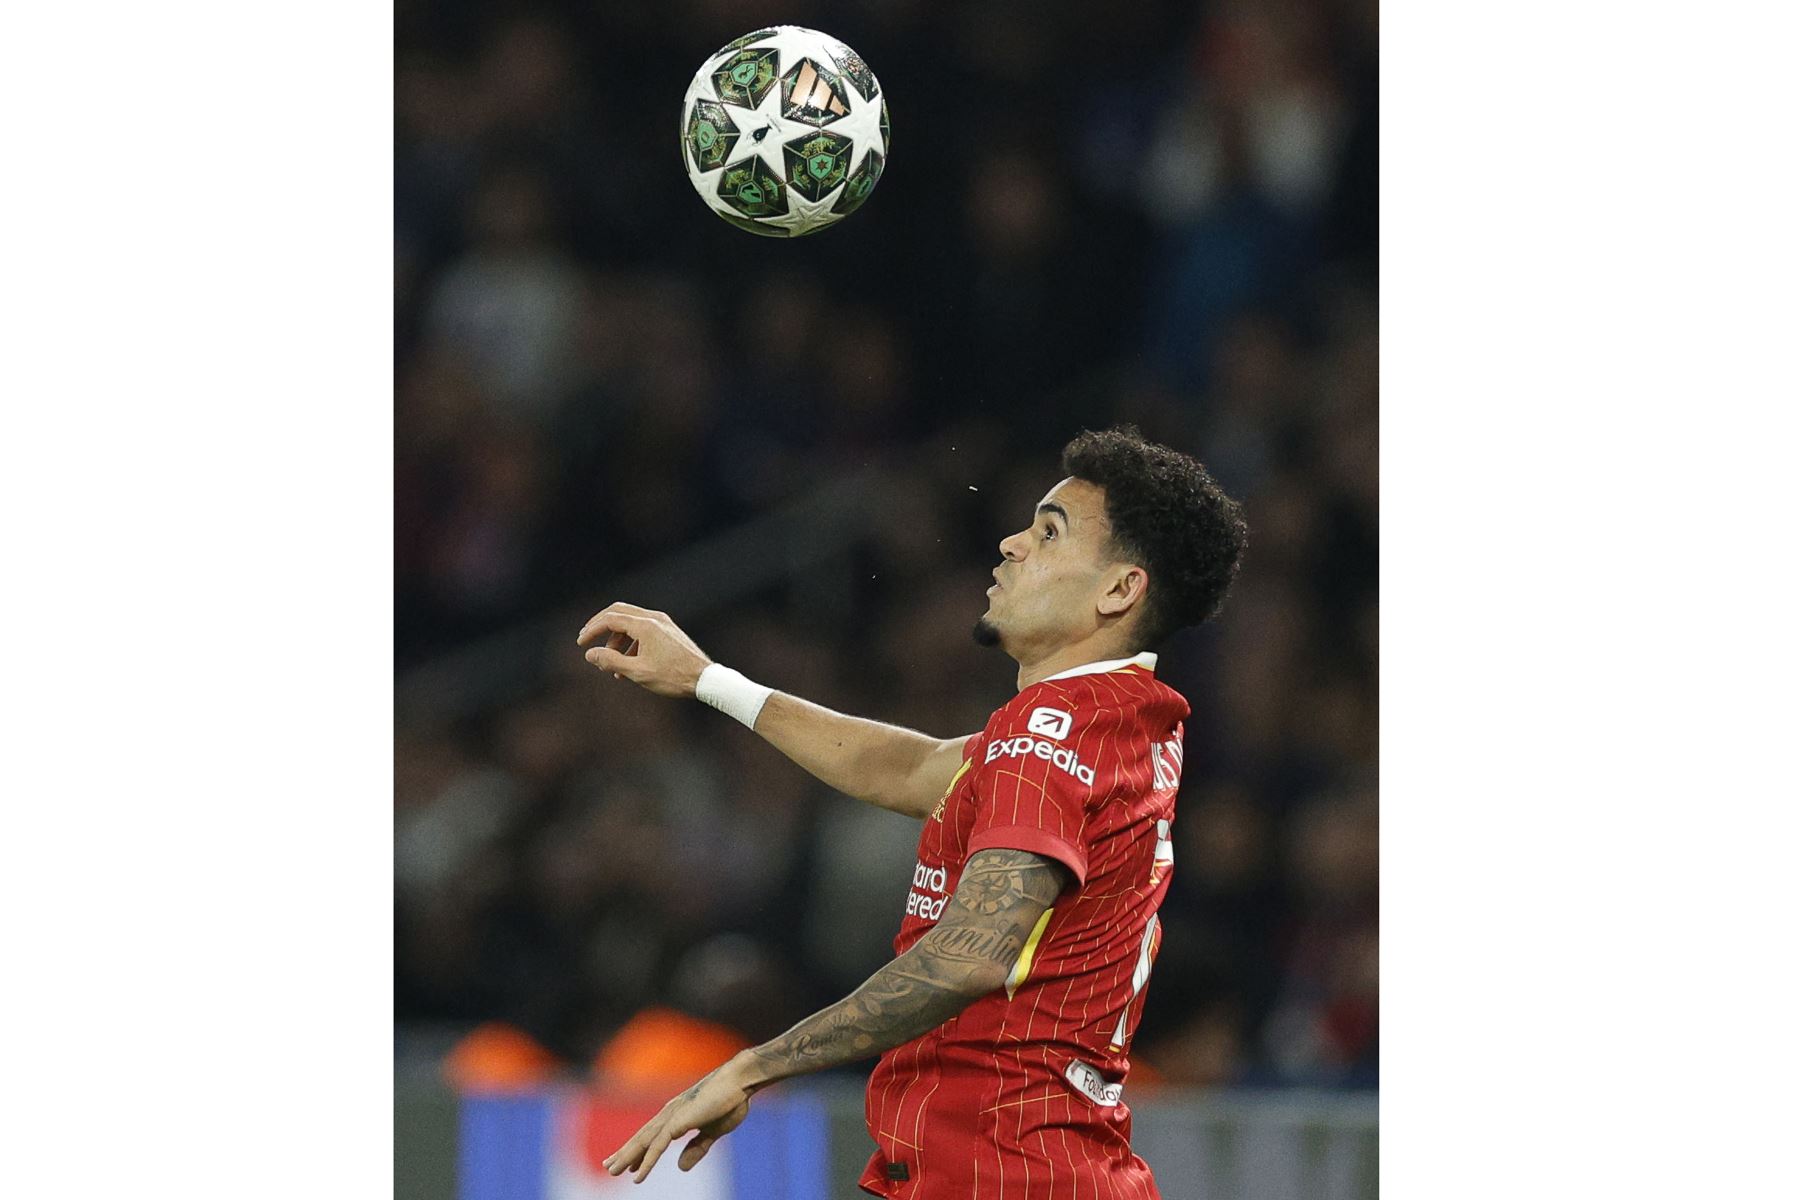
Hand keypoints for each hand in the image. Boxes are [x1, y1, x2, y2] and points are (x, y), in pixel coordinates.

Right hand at [576, 603, 711, 698]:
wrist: (705, 679)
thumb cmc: (673, 677)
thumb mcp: (637, 672)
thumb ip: (611, 661)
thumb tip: (590, 654)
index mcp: (645, 625)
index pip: (610, 619)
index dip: (592, 630)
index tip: (580, 643)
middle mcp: (654, 618)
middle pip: (618, 612)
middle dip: (600, 626)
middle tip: (587, 639)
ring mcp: (663, 623)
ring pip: (631, 622)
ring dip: (616, 639)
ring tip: (610, 664)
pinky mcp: (669, 631)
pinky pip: (643, 629)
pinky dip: (630, 642)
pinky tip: (628, 664)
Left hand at [603, 1055, 756, 1182]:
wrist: (740, 1081)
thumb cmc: (731, 1100)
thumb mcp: (713, 1132)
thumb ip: (696, 1148)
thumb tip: (680, 1167)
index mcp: (678, 1115)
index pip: (653, 1136)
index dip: (640, 1151)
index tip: (628, 1163)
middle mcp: (670, 1114)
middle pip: (642, 1138)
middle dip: (625, 1152)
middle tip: (608, 1166)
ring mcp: (672, 1116)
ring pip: (644, 1142)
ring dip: (628, 1157)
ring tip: (613, 1170)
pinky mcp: (678, 1121)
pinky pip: (657, 1147)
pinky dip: (646, 1162)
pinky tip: (638, 1175)